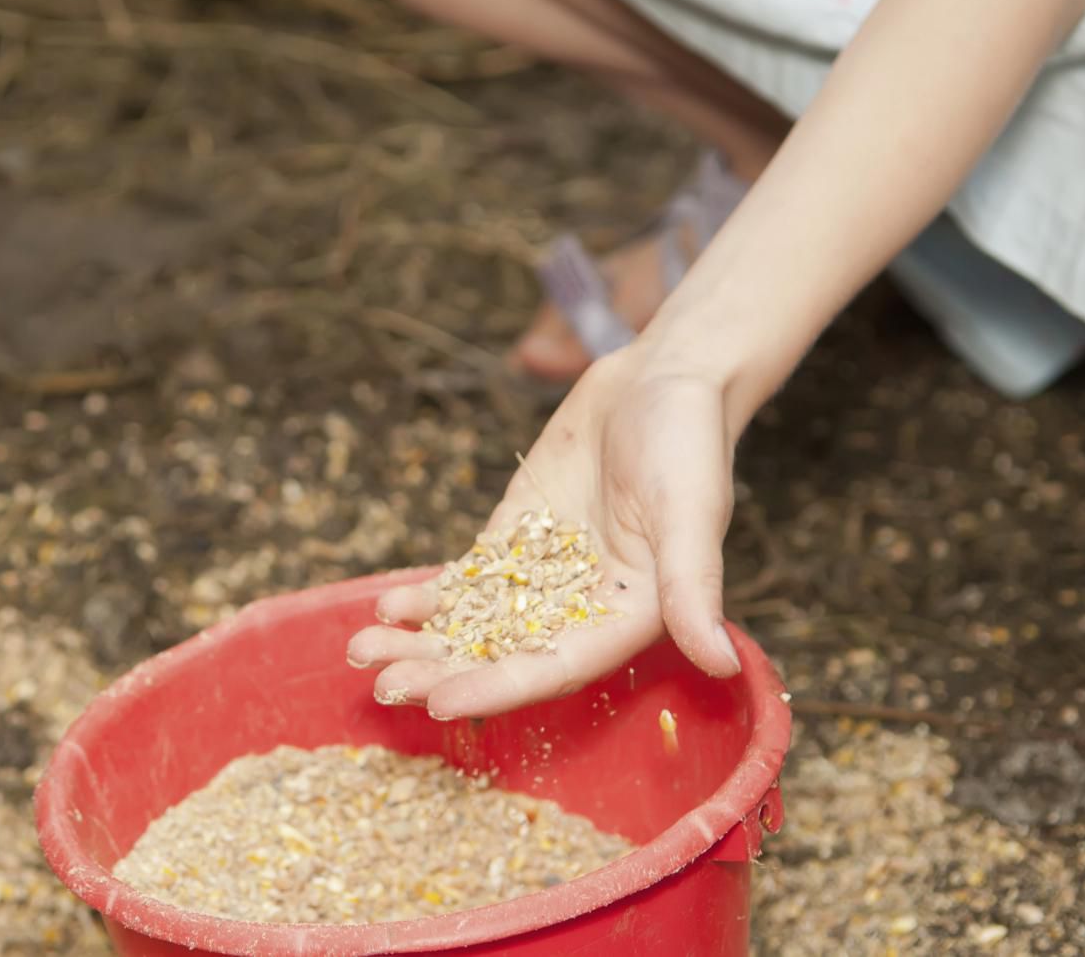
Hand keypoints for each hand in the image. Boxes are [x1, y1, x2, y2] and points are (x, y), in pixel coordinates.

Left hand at [346, 342, 743, 717]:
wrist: (661, 379)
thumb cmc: (689, 444)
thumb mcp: (692, 513)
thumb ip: (695, 590)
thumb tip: (721, 665)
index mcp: (629, 619)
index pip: (555, 669)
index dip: (496, 688)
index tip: (438, 705)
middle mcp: (583, 609)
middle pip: (503, 656)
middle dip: (441, 671)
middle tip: (383, 684)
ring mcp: (544, 574)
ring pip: (475, 623)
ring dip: (422, 641)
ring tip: (362, 649)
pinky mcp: (516, 537)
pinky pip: (467, 580)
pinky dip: (429, 596)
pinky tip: (386, 605)